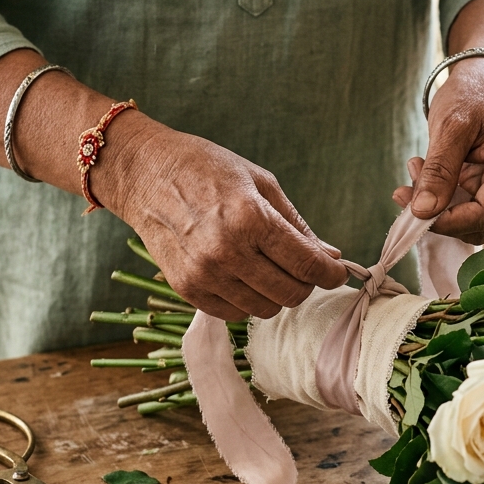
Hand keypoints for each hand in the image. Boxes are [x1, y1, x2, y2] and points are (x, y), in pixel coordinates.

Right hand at [105, 116, 347, 320]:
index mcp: (250, 218)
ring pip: (264, 309)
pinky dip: (248, 301)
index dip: (331, 273)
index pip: (306, 264)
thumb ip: (297, 225)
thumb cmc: (207, 169)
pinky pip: (234, 313)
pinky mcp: (186, 289)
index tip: (338, 272)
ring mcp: (204, 274)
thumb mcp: (260, 183)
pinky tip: (244, 277)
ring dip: (277, 294)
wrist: (145, 174)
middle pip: (290, 293)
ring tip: (271, 270)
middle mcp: (227, 251)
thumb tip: (331, 256)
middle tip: (304, 269)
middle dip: (306, 284)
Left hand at [393, 56, 483, 243]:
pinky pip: (474, 211)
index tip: (411, 211)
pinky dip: (447, 200)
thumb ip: (439, 170)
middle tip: (407, 184)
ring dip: (441, 206)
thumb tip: (423, 212)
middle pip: (481, 225)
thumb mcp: (450, 127)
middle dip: (440, 213)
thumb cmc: (473, 94)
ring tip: (419, 170)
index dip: (446, 222)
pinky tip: (431, 174)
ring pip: (475, 222)